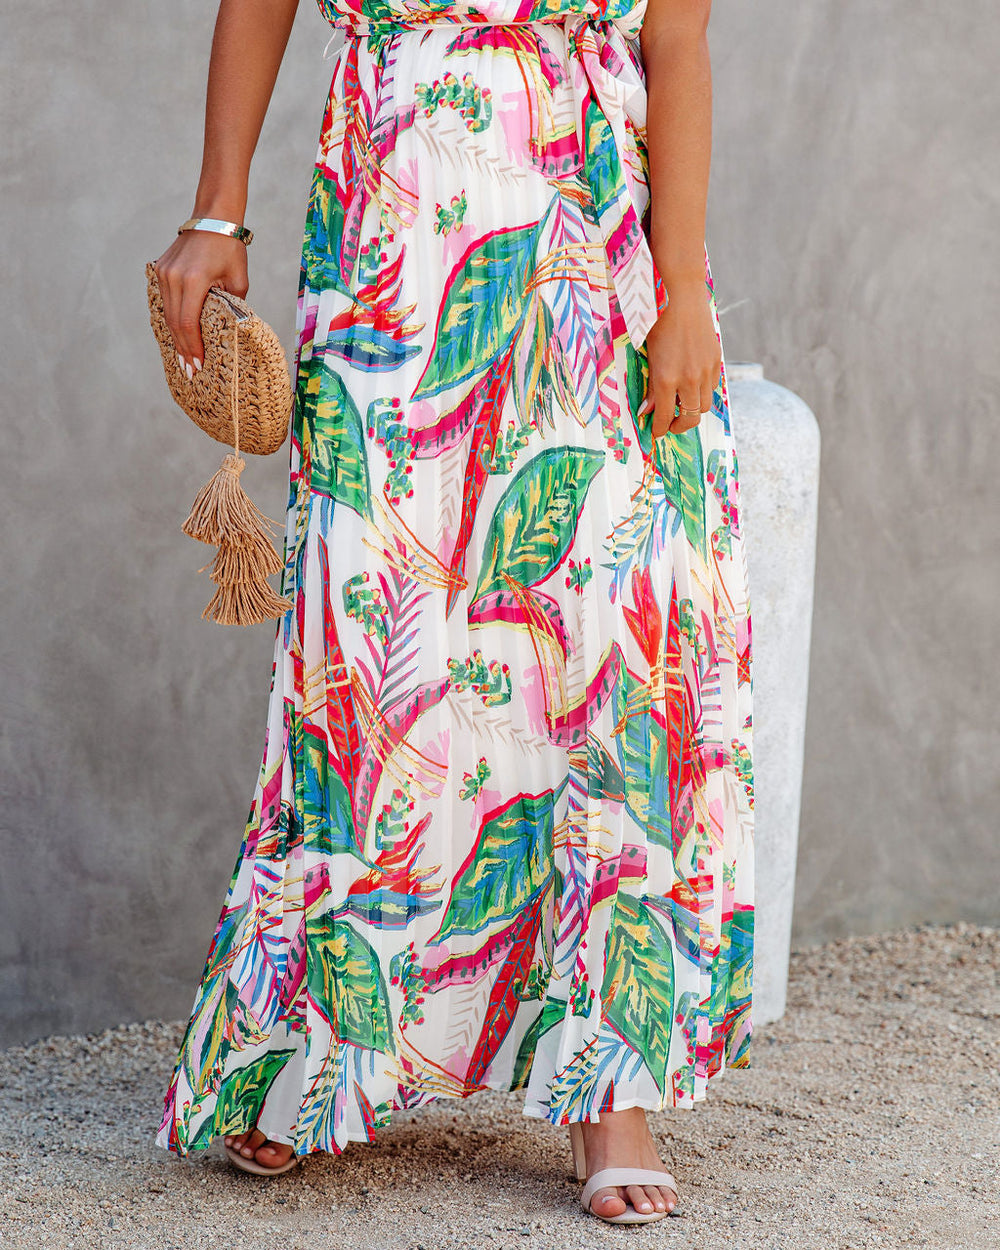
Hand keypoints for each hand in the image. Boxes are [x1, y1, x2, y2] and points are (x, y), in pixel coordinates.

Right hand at [154, 230, 248, 375]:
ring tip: (183, 359)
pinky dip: (172, 320)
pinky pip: (165, 301)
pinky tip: (178, 336)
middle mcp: (173, 276)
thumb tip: (227, 334)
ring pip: (167, 313)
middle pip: (174, 322)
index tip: (198, 366)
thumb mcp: (239, 281)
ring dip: (176, 337)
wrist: (213, 218)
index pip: (188, 323)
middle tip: (190, 372)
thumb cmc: (230, 250)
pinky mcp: (160, 270)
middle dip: (183, 349)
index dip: (193, 347)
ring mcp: (164, 272)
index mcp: (193, 280)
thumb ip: (232, 308)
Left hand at [637, 277, 721, 438]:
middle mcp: (688, 379)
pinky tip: (692, 387)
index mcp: (665, 379)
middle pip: (689, 419)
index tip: (656, 433)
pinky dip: (702, 393)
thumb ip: (650, 385)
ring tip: (681, 408)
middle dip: (678, 427)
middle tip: (669, 425)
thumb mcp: (648, 356)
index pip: (663, 417)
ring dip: (692, 412)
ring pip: (703, 406)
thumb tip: (648, 409)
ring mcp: (705, 371)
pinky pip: (712, 388)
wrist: (681, 296)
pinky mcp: (716, 361)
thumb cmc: (657, 323)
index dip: (659, 430)